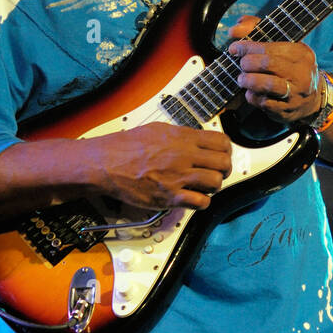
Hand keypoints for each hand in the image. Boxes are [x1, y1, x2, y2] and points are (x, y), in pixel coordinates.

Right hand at [89, 123, 231, 210]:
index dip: (226, 151)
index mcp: (183, 137)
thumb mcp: (158, 130)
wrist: (106, 163)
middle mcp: (184, 156)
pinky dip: (202, 203)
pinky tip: (194, 198)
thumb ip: (181, 135)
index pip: (222, 142)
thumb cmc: (126, 146)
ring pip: (216, 182)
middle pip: (223, 163)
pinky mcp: (170, 196)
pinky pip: (200, 202)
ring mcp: (178, 176)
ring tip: (204, 187)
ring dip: (214, 186)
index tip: (222, 155)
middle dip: (224, 170)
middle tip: (216, 173)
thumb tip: (196, 139)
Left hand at [227, 15, 322, 122]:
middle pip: (269, 64)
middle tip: (241, 64)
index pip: (271, 47)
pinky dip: (253, 97)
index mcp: (301, 53)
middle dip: (249, 62)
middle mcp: (301, 73)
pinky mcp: (287, 110)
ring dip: (249, 80)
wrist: (312, 98)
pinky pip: (265, 103)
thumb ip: (257, 30)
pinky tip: (250, 93)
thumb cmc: (290, 67)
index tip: (235, 48)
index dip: (248, 47)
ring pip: (268, 85)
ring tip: (242, 79)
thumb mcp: (281, 44)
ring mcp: (295, 93)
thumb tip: (234, 30)